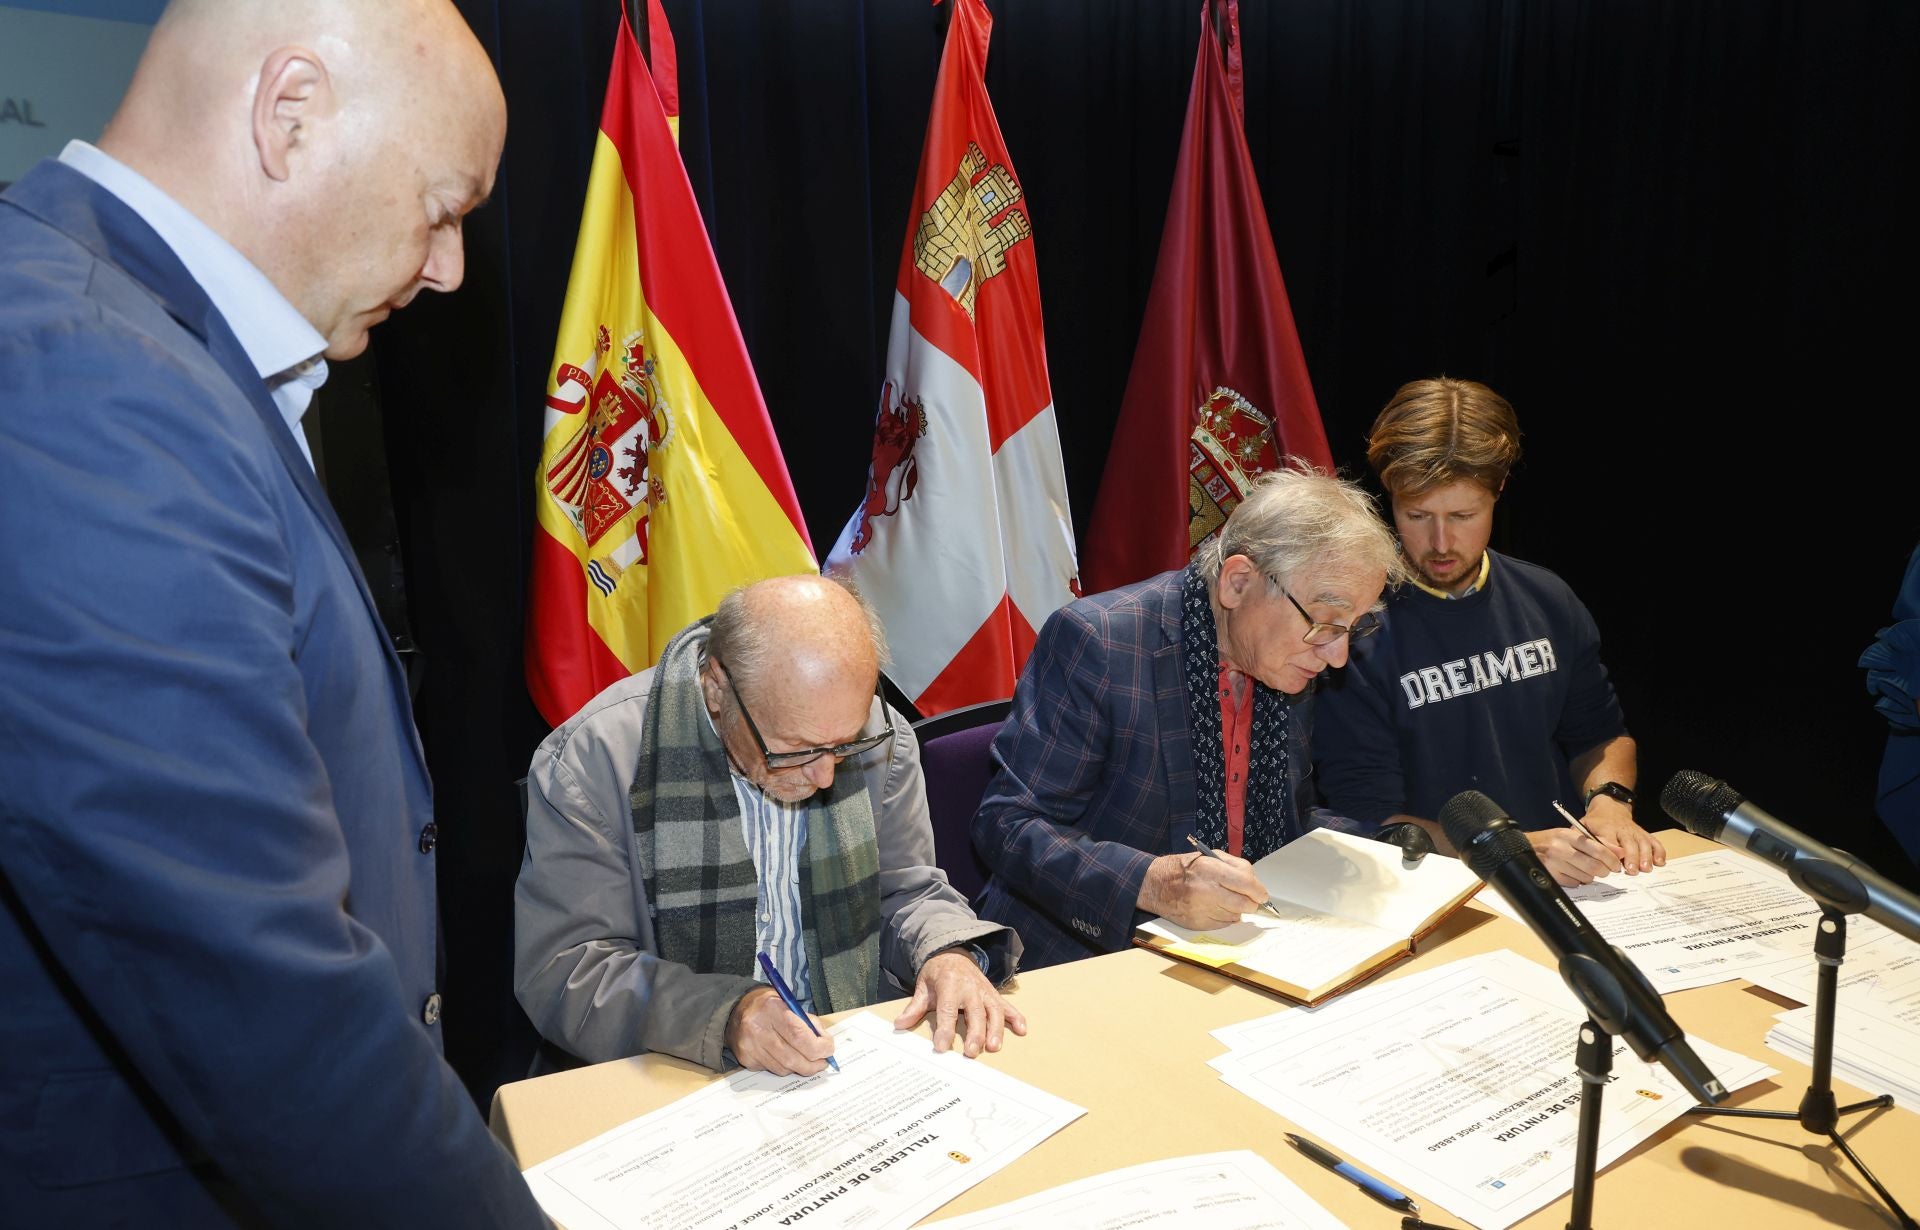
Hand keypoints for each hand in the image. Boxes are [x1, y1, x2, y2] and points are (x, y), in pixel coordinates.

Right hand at [725, 985, 835, 1075]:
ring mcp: (750, 1046)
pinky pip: (772, 1070)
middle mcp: (758, 1028)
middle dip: (813, 1063)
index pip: (800, 1035)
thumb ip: (808, 1023)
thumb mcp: (789, 1004)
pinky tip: (785, 1056)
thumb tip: (825, 1045)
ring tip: (806, 1059)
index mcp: (772, 1009)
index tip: (829, 1049)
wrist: (736, 1010)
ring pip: (784, 1068)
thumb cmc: (769, 1007)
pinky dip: (784, 1066)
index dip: (819, 1047)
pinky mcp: (746, 1059)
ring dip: (800, 1067)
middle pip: (793, 1058)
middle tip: (822, 1062)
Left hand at [893, 949, 1026, 1058]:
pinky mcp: (994, 994)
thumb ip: (914, 1007)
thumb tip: (899, 1024)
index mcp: (950, 985)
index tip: (941, 1048)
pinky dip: (1016, 1017)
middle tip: (971, 1053)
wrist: (953, 952)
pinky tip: (1022, 1030)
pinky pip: (1007, 1006)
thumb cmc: (937, 974)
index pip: (947, 1011)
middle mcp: (970, 988)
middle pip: (975, 1013)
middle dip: (974, 1034)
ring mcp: (985, 991)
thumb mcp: (923, 987)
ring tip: (993, 1047)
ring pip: (994, 1011)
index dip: (944, 1031)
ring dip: (996, 1029)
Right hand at [1138, 850, 1266, 928]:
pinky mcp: (1199, 924)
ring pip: (1236, 915)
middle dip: (1251, 903)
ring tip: (1226, 899)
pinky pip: (1224, 924)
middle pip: (1245, 904)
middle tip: (1249, 899)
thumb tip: (1256, 886)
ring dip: (1237, 909)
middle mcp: (1207, 891)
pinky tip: (1216, 907)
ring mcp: (1202, 909)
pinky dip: (1225, 917)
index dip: (1259, 891)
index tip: (1262, 895)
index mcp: (1211, 870)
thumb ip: (1236, 867)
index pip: (1247, 884)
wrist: (1157, 885)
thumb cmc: (1186, 869)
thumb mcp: (1211, 857)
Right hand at [1528, 827, 1621, 885]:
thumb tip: (1620, 853)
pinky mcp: (1552, 876)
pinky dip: (1578, 880)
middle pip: (1594, 866)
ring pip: (1586, 877)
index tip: (1616, 865)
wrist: (1525, 846)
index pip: (1597, 849)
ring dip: (1590, 876)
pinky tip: (1572, 873)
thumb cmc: (1551, 840)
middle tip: (1605, 871)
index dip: (1611, 859)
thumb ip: (1597, 843)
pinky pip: (1575, 883)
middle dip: (1604, 871)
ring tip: (1584, 869)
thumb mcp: (1571, 835)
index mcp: (1567, 835)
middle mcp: (1560, 849)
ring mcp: (1555, 864)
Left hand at [1579, 797, 1665, 872]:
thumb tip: (1577, 851)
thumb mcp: (1583, 826)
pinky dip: (1659, 851)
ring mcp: (1636, 831)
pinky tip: (1660, 862)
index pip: (1609, 839)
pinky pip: (1654, 841)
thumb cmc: (1595, 822)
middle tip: (1632, 871)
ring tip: (1646, 869)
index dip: (1612, 851)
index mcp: (1606, 828)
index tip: (1614, 863)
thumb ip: (1580, 837)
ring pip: (1644, 842)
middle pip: (1629, 842)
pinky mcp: (1645, 834)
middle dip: (1631, 856)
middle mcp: (1623, 829)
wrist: (1610, 807)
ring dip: (1646, 856)